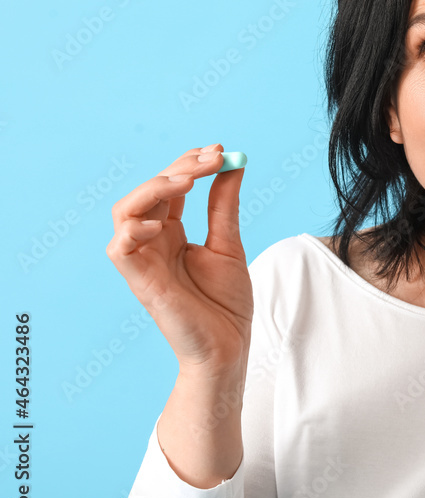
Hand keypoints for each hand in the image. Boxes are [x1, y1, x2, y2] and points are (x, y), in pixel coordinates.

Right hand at [106, 144, 251, 375]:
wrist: (228, 347)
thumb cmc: (226, 304)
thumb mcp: (229, 245)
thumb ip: (224, 206)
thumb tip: (233, 165)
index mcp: (173, 232)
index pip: (171, 186)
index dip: (189, 164)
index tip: (219, 150)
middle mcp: (153, 241)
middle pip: (150, 191)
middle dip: (180, 168)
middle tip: (213, 158)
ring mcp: (143, 259)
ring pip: (126, 210)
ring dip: (153, 188)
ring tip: (188, 181)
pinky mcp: (138, 280)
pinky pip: (118, 248)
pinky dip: (133, 228)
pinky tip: (162, 222)